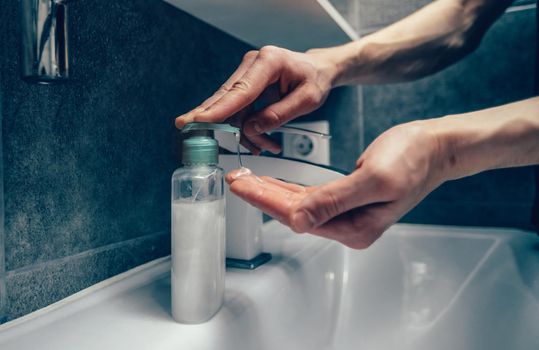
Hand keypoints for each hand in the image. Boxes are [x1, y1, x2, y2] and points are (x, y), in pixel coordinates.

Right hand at [175, 46, 337, 153]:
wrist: (317, 71)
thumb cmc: (314, 79)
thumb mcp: (307, 100)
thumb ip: (279, 114)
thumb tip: (252, 128)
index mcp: (269, 61)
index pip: (240, 90)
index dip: (219, 108)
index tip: (200, 120)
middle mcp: (253, 65)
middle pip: (225, 96)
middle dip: (209, 116)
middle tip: (185, 127)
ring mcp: (247, 75)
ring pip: (231, 108)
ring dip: (241, 132)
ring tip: (263, 147)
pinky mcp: (246, 86)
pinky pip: (238, 111)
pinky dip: (245, 128)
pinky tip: (258, 141)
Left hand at [225, 121, 445, 248]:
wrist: (435, 147)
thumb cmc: (412, 158)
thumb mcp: (374, 179)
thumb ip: (334, 200)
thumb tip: (298, 219)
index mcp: (354, 227)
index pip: (298, 216)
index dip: (265, 200)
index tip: (240, 185)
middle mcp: (348, 227)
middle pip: (294, 213)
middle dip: (262, 196)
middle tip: (235, 179)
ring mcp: (348, 215)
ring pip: (299, 205)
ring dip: (271, 192)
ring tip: (246, 179)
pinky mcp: (347, 200)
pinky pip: (310, 197)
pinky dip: (288, 189)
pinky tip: (273, 182)